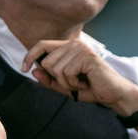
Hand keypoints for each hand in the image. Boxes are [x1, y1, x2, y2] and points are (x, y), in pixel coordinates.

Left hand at [22, 39, 137, 114]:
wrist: (114, 95)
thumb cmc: (90, 88)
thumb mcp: (63, 86)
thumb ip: (48, 79)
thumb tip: (34, 70)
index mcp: (67, 47)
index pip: (41, 45)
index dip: (29, 56)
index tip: (23, 68)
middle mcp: (74, 44)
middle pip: (46, 61)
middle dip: (55, 78)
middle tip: (72, 82)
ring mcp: (81, 49)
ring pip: (55, 68)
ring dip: (66, 83)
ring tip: (80, 83)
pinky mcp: (87, 57)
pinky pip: (66, 73)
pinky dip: (73, 84)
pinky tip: (85, 83)